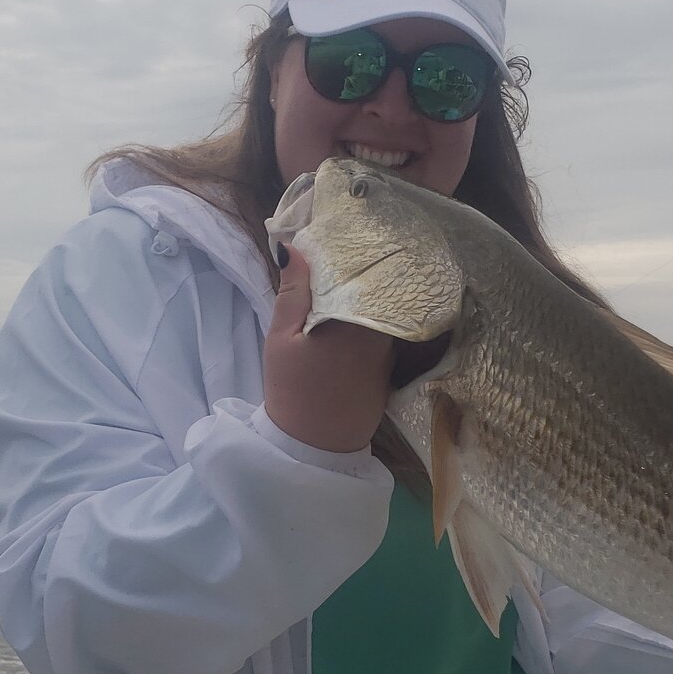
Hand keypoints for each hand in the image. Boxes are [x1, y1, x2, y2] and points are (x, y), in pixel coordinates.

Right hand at [263, 243, 394, 452]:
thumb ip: (293, 292)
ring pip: (384, 308)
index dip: (357, 249)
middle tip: (350, 242)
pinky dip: (374, 314)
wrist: (316, 444)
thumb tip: (295, 247)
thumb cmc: (293, 389)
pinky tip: (359, 304)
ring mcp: (390, 348)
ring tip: (355, 265)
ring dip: (371, 290)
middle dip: (366, 267)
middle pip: (379, 288)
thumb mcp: (282, 338)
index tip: (347, 229)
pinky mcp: (391, 364)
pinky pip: (385, 328)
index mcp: (355, 320)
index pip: (365, 272)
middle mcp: (382, 331)